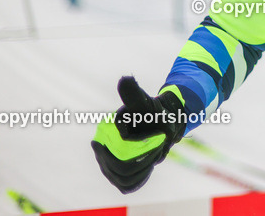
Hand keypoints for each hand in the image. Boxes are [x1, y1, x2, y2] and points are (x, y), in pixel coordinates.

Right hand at [91, 76, 185, 192]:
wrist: (162, 124)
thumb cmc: (155, 113)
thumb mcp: (147, 104)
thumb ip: (134, 95)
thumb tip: (125, 79)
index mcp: (106, 131)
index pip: (123, 153)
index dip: (144, 148)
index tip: (157, 137)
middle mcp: (102, 146)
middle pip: (122, 169)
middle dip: (145, 159)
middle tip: (157, 145)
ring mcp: (106, 160)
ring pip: (124, 178)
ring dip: (144, 168)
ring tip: (153, 153)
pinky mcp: (115, 172)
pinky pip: (126, 185)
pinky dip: (139, 178)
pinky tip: (147, 165)